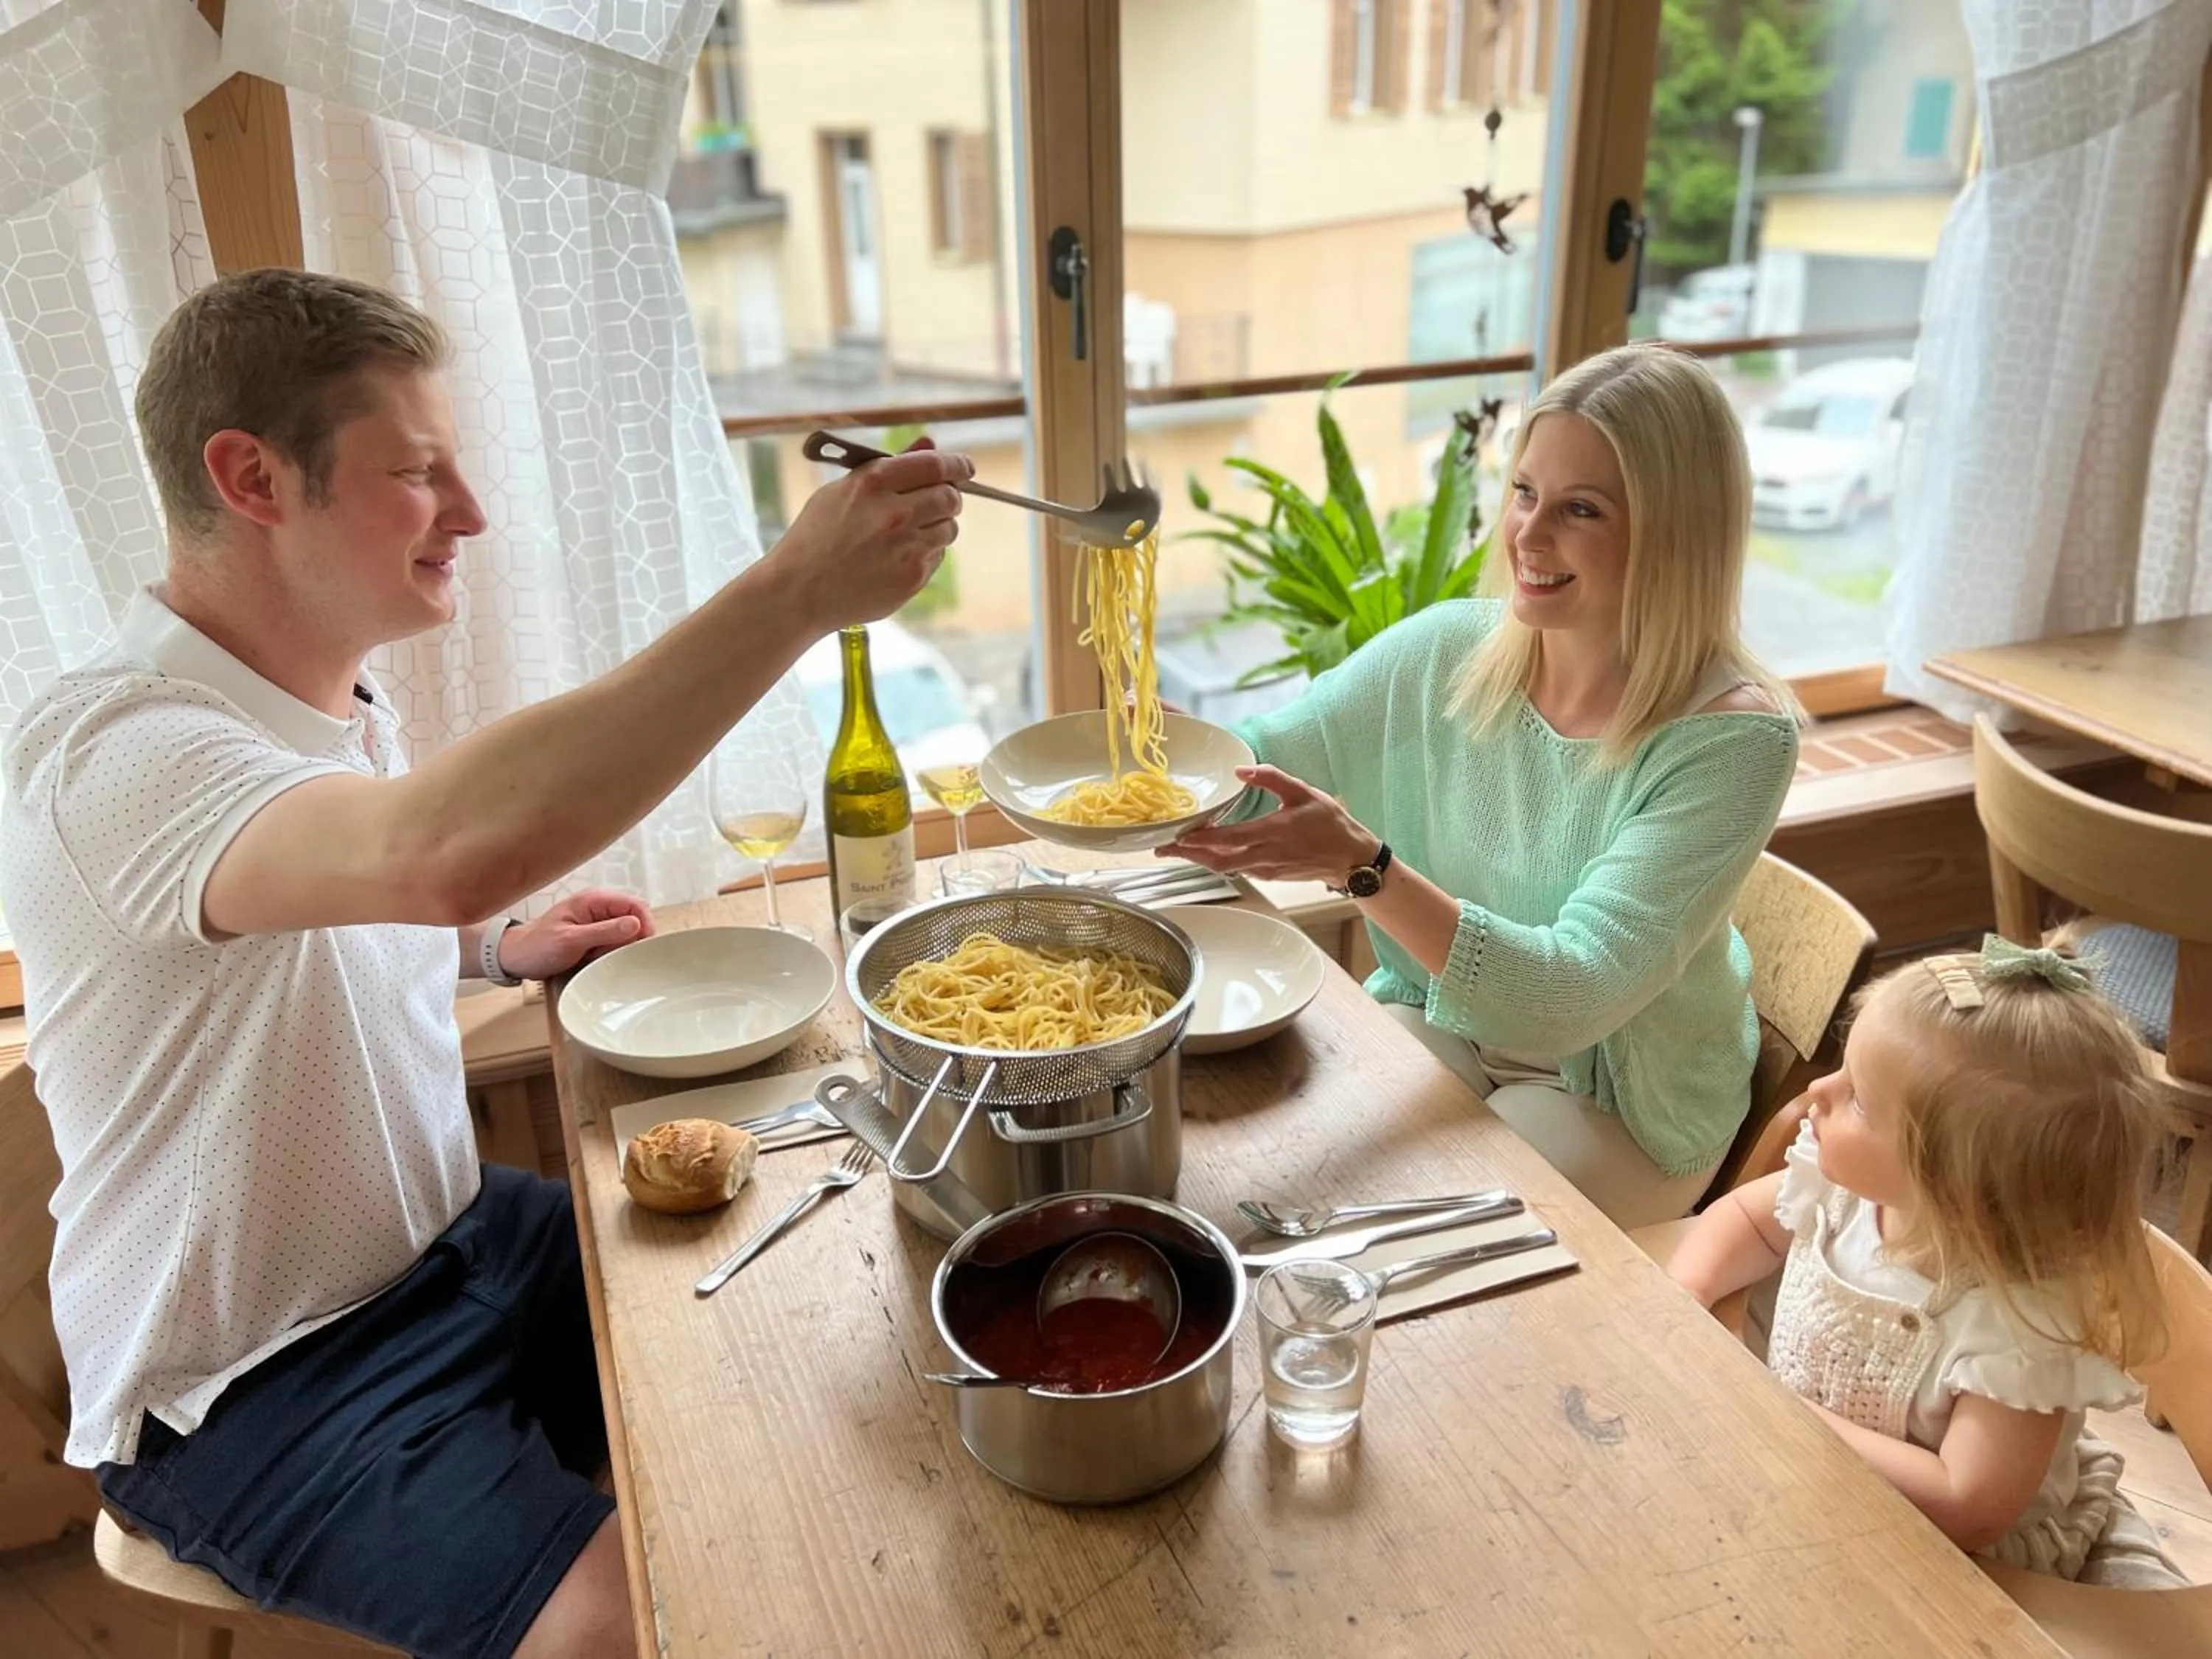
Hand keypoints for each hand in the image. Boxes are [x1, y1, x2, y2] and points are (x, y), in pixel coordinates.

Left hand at [498, 889, 654, 979]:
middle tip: (612, 955)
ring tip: (598, 958)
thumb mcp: (571, 941)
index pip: (636, 904)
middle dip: (630, 940)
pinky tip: (596, 961)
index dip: (644, 925)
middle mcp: (599, 906)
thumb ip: (604, 931)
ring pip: (627, 933)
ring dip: (619, 948)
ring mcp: (597, 921)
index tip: (640, 947)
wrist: (514, 958)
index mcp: (594, 900)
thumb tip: (636, 924)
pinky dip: (611, 953)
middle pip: (635, 919)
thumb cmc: (536, 947)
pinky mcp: (595, 935)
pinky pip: (615, 943)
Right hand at [772, 436, 972, 627]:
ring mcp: (907, 547)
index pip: (934, 465)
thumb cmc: (816, 537)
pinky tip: (895, 559)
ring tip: (906, 535)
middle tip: (937, 502)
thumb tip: (929, 444)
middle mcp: (895, 513)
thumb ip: (889, 466)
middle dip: (948, 497)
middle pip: (950, 497)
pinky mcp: (913, 576)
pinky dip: (925, 554)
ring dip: (937, 527)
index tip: (964, 467)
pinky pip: (937, 556)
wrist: (798, 591)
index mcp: (873, 483)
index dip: (956, 464)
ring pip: (949, 528)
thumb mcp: (842, 491)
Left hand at [1159, 764, 1376, 884]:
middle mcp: (1265, 856)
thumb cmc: (1330, 823)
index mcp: (1273, 832)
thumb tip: (1241, 771)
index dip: (1200, 840)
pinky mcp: (1269, 875)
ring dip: (1199, 859)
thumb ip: (1272, 778)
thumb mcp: (1303, 792)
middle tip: (1162, 849)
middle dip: (1188, 856)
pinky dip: (1217, 862)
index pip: (1228, 839)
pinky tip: (1205, 853)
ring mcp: (1266, 869)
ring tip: (1176, 849)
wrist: (1351, 859)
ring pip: (1224, 867)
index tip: (1177, 835)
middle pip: (1217, 860)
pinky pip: (1236, 869)